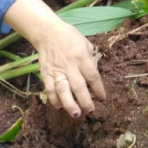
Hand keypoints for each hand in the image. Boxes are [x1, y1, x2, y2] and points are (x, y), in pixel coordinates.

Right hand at [5, 0, 105, 117]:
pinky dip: (54, 100)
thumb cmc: (70, 37)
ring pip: (63, 91)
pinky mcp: (45, 74)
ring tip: (76, 114)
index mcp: (81, 56)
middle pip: (78, 86)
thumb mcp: (85, 43)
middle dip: (85, 100)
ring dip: (69, 104)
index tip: (102, 98)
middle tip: (90, 111)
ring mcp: (56, 70)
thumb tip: (93, 76)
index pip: (92, 76)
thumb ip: (90, 59)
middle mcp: (69, 65)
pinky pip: (49, 90)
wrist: (48, 33)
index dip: (98, 88)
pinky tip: (60, 106)